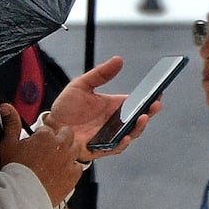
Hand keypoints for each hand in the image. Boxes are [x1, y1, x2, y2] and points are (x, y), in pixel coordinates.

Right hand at [0, 103, 82, 204]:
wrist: (21, 197)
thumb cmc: (12, 171)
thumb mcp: (8, 144)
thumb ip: (10, 123)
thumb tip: (6, 106)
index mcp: (45, 136)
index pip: (46, 129)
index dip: (39, 137)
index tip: (33, 145)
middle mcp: (60, 146)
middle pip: (66, 134)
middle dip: (58, 139)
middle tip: (46, 150)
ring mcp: (68, 161)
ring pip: (74, 148)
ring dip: (66, 152)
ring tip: (53, 161)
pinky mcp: (72, 176)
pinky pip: (77, 167)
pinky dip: (70, 169)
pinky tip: (59, 173)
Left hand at [45, 56, 160, 160]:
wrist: (50, 126)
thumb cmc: (67, 106)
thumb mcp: (82, 84)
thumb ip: (100, 74)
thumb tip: (119, 59)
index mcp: (114, 107)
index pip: (136, 104)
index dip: (149, 100)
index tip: (158, 93)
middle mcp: (114, 123)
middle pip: (137, 120)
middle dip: (149, 113)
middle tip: (155, 105)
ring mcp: (109, 136)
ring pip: (130, 134)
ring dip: (138, 128)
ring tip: (142, 118)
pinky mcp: (100, 148)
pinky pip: (114, 148)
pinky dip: (122, 143)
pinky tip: (125, 137)